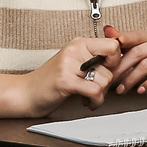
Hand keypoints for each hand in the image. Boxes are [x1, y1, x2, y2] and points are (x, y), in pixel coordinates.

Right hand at [0, 35, 116, 118]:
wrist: (25, 93)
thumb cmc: (51, 81)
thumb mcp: (74, 64)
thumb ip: (94, 61)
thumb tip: (122, 62)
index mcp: (79, 43)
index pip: (113, 45)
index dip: (116, 61)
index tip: (108, 72)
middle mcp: (74, 50)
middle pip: (112, 65)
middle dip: (108, 82)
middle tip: (97, 88)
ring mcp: (69, 64)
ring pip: (105, 79)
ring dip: (101, 94)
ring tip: (88, 96)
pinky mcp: (65, 80)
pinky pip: (95, 91)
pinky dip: (95, 101)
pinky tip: (86, 102)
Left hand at [110, 28, 146, 93]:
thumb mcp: (145, 50)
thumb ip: (127, 43)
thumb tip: (108, 30)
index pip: (134, 36)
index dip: (121, 42)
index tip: (109, 50)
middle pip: (138, 52)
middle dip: (121, 68)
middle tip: (111, 79)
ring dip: (132, 79)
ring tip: (123, 89)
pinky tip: (141, 90)